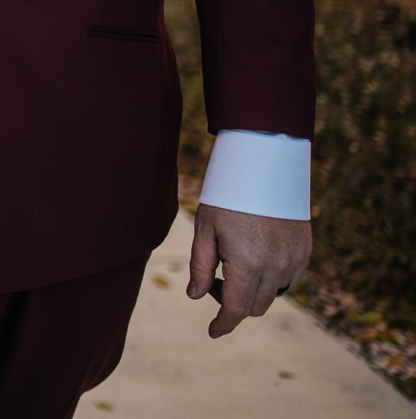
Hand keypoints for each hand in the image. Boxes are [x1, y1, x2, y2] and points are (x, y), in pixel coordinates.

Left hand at [186, 204, 311, 337]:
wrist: (265, 168)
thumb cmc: (228, 197)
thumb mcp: (205, 229)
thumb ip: (201, 267)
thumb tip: (195, 296)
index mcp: (248, 265)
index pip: (236, 310)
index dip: (223, 324)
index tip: (213, 332)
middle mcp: (276, 268)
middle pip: (255, 307)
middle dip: (233, 303)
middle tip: (216, 279)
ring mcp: (294, 261)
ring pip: (274, 295)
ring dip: (254, 292)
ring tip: (235, 264)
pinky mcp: (305, 252)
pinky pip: (290, 280)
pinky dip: (272, 280)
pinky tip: (256, 260)